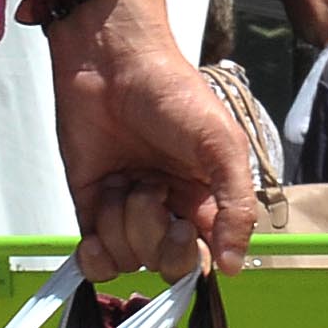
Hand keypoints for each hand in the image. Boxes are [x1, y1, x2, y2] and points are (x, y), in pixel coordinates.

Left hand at [48, 0, 253, 282]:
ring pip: (127, 260)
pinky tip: (96, 233)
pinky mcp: (91, 206)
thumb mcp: (222, 146)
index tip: (183, 225)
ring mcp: (127, 212)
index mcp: (204, 200)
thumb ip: (237, 207)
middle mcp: (167, 210)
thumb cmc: (172, 93)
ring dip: (122, 223)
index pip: (202, 258)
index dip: (190, 257)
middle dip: (154, 236)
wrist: (113, 62)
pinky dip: (94, 256)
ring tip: (124, 180)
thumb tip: (233, 265)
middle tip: (151, 191)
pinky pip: (94, 260)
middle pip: (163, 264)